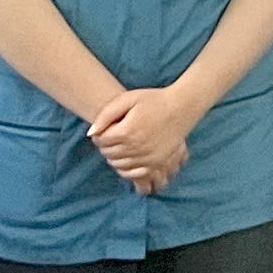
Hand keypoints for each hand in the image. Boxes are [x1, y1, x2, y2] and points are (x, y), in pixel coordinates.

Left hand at [88, 87, 202, 193]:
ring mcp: (147, 157)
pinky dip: (126, 169)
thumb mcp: (127, 99)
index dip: (99, 135)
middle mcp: (136, 147)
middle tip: (110, 137)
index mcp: (127, 131)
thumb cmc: (153, 100)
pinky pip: (135, 174)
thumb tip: (91, 133)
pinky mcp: (157, 163)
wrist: (181, 107)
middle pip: (109, 154)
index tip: (103, 130)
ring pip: (119, 165)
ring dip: (114, 157)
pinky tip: (128, 158)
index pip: (101, 141)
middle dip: (105, 146)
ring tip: (119, 146)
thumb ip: (106, 115)